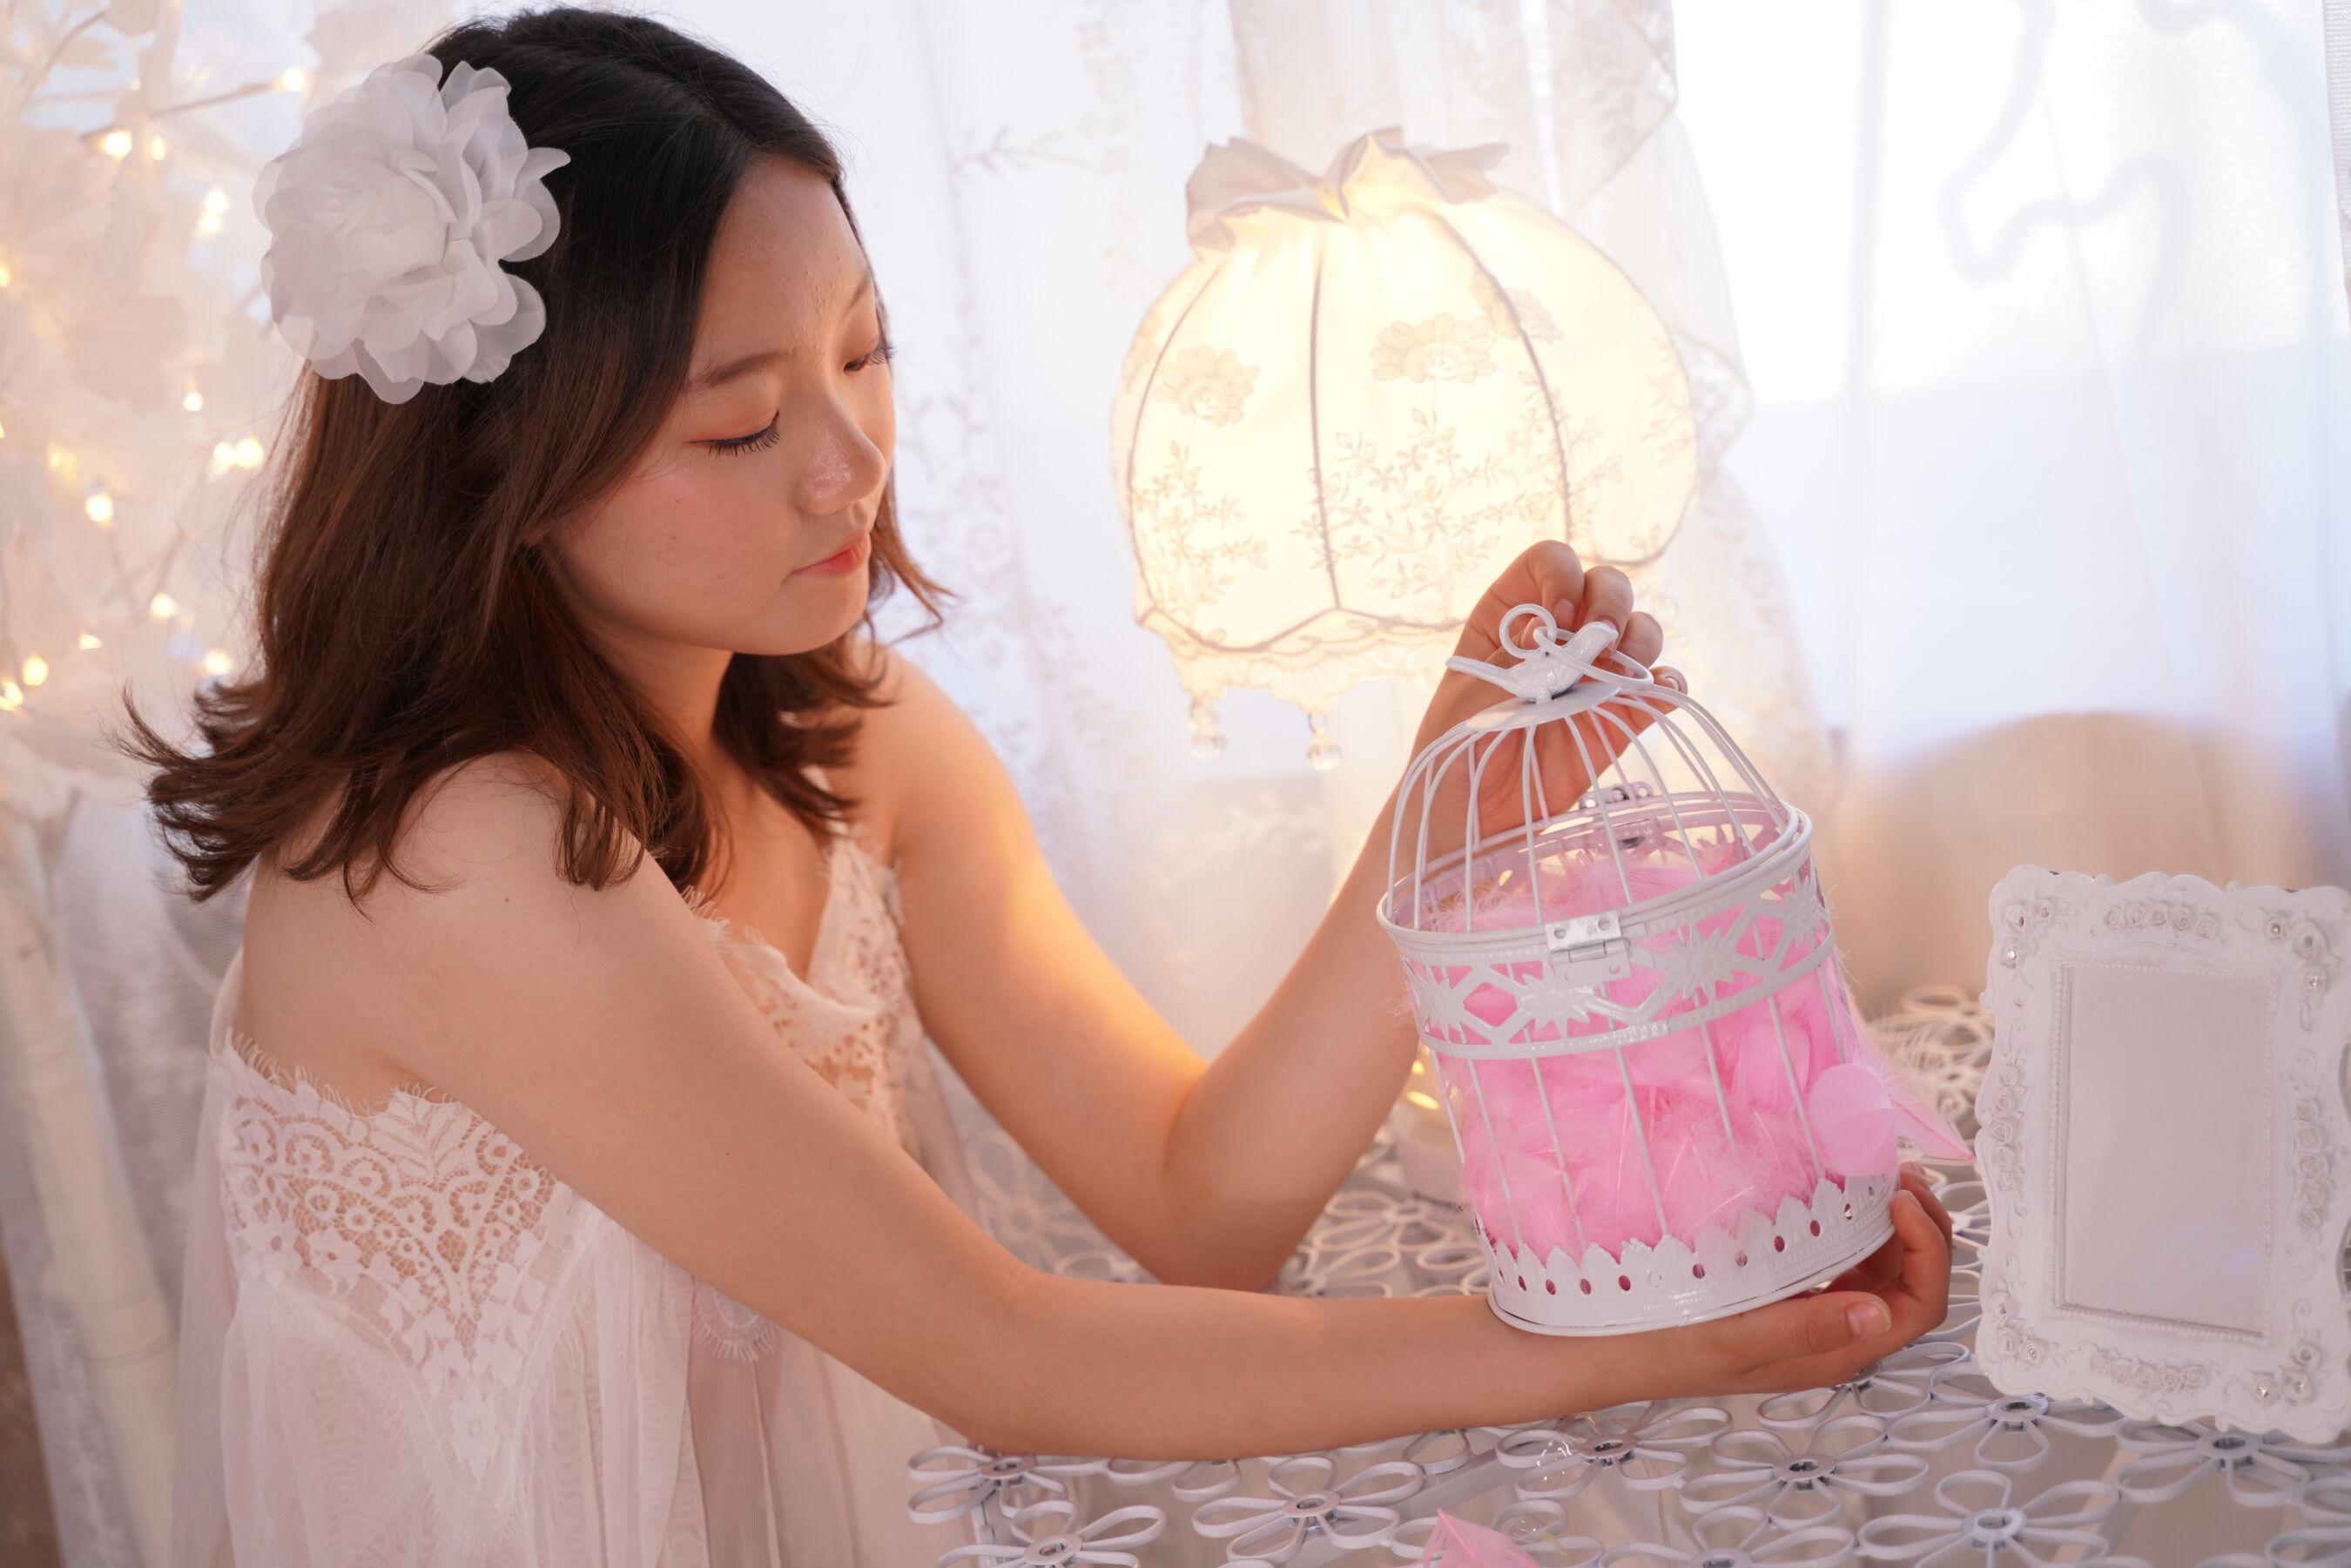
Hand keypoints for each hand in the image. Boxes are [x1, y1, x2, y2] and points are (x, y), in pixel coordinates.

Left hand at [1399, 542, 1677, 862]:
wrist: (1471, 815)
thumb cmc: (1455, 747)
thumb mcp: (1471, 698)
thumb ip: (1515, 662)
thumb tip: (1552, 627)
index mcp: (1512, 614)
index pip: (1550, 562)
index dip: (1560, 577)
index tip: (1554, 616)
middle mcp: (1561, 633)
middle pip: (1607, 585)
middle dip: (1611, 603)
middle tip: (1597, 640)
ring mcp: (1594, 673)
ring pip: (1640, 631)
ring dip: (1639, 643)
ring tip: (1614, 676)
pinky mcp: (1620, 716)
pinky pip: (1660, 687)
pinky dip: (1669, 683)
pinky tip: (1659, 692)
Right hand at [1630, 1168, 1953, 1400]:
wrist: (1617, 1344)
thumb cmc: (1672, 1345)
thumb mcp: (1737, 1339)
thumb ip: (1808, 1329)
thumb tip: (1881, 1313)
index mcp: (1835, 1351)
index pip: (1919, 1305)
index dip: (1926, 1251)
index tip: (1894, 1198)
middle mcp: (1837, 1333)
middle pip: (1914, 1282)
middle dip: (1922, 1227)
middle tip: (1897, 1173)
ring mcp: (1816, 1310)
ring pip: (1885, 1266)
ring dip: (1893, 1221)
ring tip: (1879, 1171)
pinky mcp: (1791, 1290)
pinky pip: (1846, 1256)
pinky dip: (1857, 1221)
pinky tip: (1839, 1191)